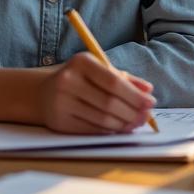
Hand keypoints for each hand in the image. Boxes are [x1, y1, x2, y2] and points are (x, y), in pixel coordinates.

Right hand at [38, 53, 154, 133]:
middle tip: (146, 117)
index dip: (135, 95)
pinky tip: (120, 128)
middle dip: (133, 112)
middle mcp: (68, 81)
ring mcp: (61, 102)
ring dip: (124, 124)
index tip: (150, 102)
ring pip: (102, 119)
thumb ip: (125, 79)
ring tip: (136, 123)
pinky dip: (110, 131)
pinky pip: (92, 129)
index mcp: (81, 62)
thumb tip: (148, 90)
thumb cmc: (80, 80)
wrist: (43, 93)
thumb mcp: (99, 71)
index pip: (114, 82)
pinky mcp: (59, 122)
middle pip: (109, 102)